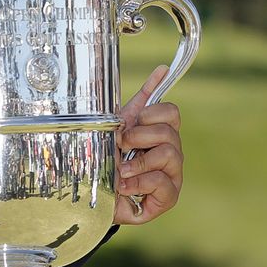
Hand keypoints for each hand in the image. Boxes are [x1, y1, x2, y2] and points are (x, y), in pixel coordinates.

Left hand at [114, 65, 183, 224]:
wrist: (93, 194)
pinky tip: (125, 186)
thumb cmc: (106, 159)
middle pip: (169, 132)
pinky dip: (140, 182)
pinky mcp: (168, 197)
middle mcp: (171, 152)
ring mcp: (173, 175)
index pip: (172, 112)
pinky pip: (163, 182)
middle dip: (138, 137)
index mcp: (160, 133)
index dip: (150, 114)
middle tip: (120, 146)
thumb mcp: (116, 126)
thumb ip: (140, 99)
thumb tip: (162, 69)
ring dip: (138, 161)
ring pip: (169, 154)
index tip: (130, 123)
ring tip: (121, 170)